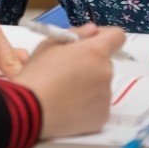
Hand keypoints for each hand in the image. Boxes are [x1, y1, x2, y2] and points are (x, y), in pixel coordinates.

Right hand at [14, 24, 125, 138]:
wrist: (31, 110)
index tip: (89, 41)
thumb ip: (76, 34)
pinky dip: (87, 103)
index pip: (117, 36)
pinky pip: (98, 104)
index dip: (104, 36)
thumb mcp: (50, 44)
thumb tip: (92, 31)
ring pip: (101, 84)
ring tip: (64, 91)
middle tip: (67, 70)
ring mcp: (106, 97)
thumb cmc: (38, 73)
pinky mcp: (102, 117)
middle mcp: (106, 72)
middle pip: (104, 62)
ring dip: (88, 83)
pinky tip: (68, 105)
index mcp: (95, 51)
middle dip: (90, 62)